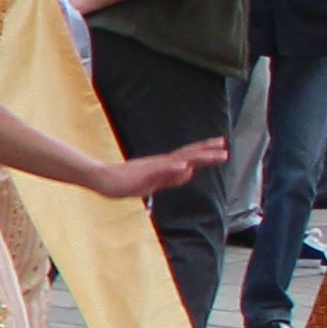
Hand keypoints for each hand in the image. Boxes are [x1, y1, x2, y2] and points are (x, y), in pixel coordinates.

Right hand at [103, 138, 228, 201]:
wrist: (101, 179)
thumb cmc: (124, 182)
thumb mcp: (153, 183)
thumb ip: (171, 179)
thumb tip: (190, 173)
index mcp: (163, 166)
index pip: (188, 157)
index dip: (204, 151)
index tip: (221, 146)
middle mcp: (161, 163)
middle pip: (187, 154)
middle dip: (207, 151)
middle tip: (225, 145)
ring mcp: (152, 168)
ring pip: (180, 161)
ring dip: (199, 157)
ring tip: (216, 154)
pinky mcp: (143, 174)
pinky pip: (160, 171)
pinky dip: (174, 169)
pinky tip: (185, 167)